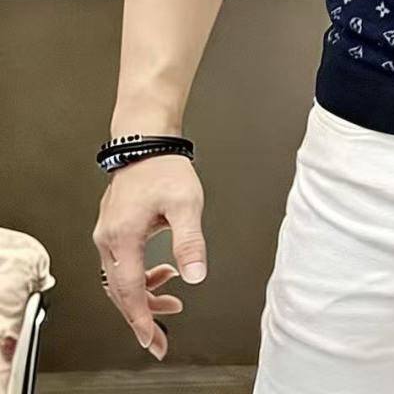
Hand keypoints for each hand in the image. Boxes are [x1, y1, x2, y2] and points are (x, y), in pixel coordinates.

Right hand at [91, 154, 206, 360]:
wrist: (147, 143)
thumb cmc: (164, 168)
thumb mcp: (186, 205)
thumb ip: (190, 241)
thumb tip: (197, 273)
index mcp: (122, 236)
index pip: (128, 290)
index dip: (140, 318)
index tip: (150, 340)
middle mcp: (108, 238)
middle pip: (120, 291)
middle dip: (141, 316)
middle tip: (159, 336)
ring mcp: (108, 234)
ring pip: (120, 279)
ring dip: (143, 294)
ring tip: (171, 302)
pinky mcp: (114, 229)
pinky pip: (121, 264)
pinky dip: (140, 276)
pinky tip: (163, 272)